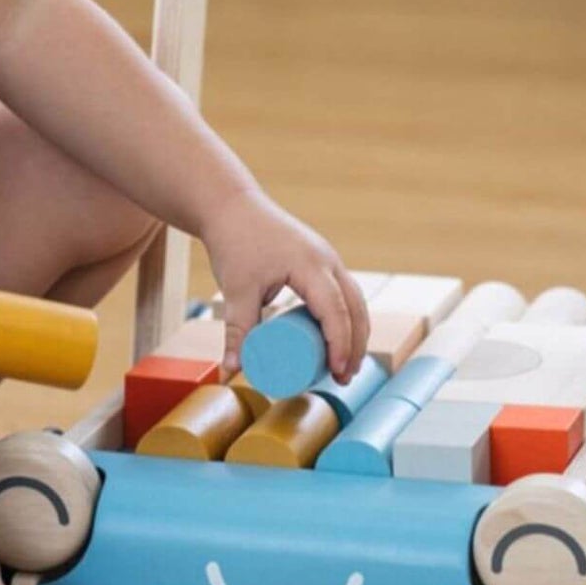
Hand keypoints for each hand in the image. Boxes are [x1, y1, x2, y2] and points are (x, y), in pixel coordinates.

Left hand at [201, 188, 369, 385]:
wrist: (231, 206)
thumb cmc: (234, 243)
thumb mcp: (236, 290)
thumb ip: (237, 331)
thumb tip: (230, 372)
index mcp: (310, 265)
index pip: (336, 311)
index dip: (340, 344)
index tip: (338, 371)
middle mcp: (327, 260)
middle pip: (355, 308)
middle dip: (355, 345)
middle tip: (344, 378)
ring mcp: (327, 258)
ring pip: (354, 300)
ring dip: (355, 333)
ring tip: (344, 367)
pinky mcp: (320, 260)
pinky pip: (344, 292)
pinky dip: (347, 317)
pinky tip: (342, 339)